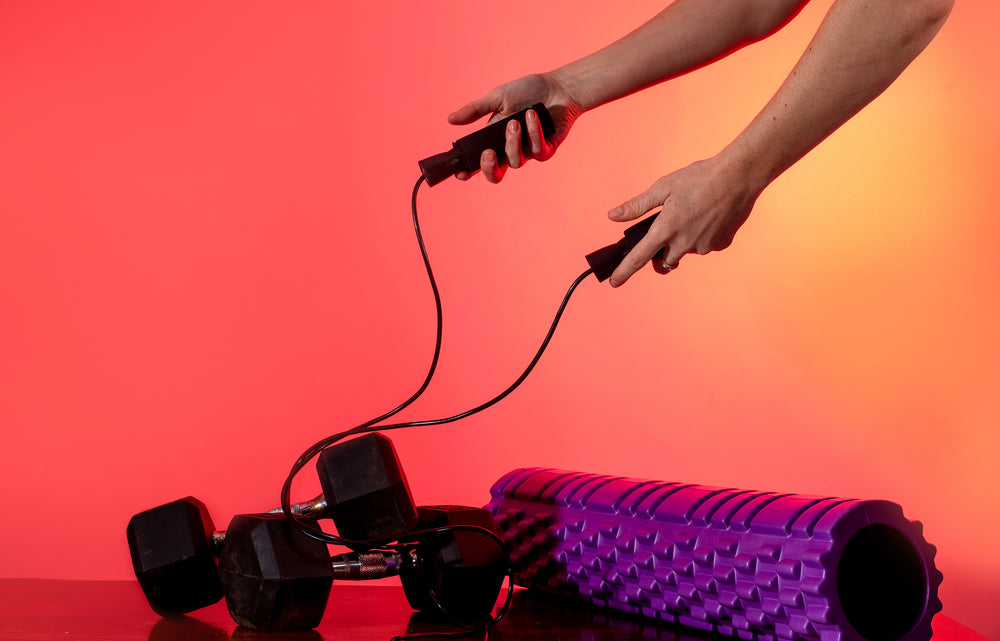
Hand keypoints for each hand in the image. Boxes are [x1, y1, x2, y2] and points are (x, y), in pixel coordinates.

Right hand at [448, 73, 581, 182]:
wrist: (558, 87)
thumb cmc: (528, 91)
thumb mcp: (498, 98)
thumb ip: (475, 110)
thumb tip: (450, 120)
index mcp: (494, 139)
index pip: (479, 161)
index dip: (469, 171)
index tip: (461, 173)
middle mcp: (510, 149)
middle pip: (496, 174)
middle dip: (489, 168)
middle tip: (489, 153)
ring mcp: (528, 152)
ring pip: (515, 162)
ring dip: (513, 142)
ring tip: (515, 122)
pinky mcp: (546, 151)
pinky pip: (536, 151)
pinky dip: (533, 133)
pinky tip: (533, 116)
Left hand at [606, 155, 760, 286]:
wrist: (739, 176)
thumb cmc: (698, 178)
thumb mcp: (663, 187)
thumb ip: (637, 206)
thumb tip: (613, 216)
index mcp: (666, 229)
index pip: (639, 257)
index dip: (624, 271)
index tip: (614, 282)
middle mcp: (684, 243)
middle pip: (665, 259)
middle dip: (662, 250)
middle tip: (669, 226)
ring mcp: (704, 246)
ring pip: (687, 250)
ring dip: (685, 239)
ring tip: (695, 212)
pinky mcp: (720, 244)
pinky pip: (705, 245)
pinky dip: (704, 235)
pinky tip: (710, 216)